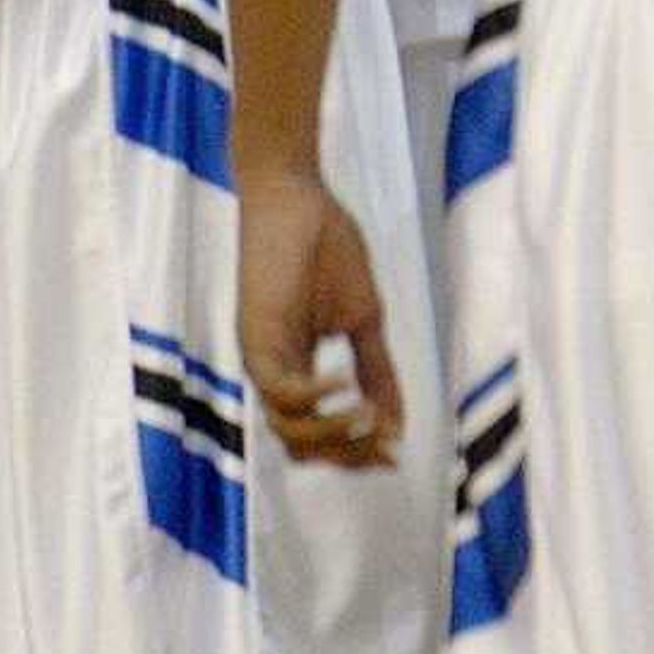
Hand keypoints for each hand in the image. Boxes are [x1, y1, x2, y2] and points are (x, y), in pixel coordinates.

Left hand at [239, 169, 403, 468]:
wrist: (297, 198)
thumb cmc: (327, 248)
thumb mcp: (365, 317)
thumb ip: (377, 368)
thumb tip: (396, 420)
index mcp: (298, 369)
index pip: (321, 433)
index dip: (357, 452)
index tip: (397, 453)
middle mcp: (275, 374)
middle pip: (303, 444)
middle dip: (348, 454)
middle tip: (387, 447)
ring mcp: (262, 360)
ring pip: (288, 429)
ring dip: (334, 434)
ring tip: (370, 418)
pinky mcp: (256, 340)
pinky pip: (282, 391)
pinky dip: (318, 397)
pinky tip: (348, 382)